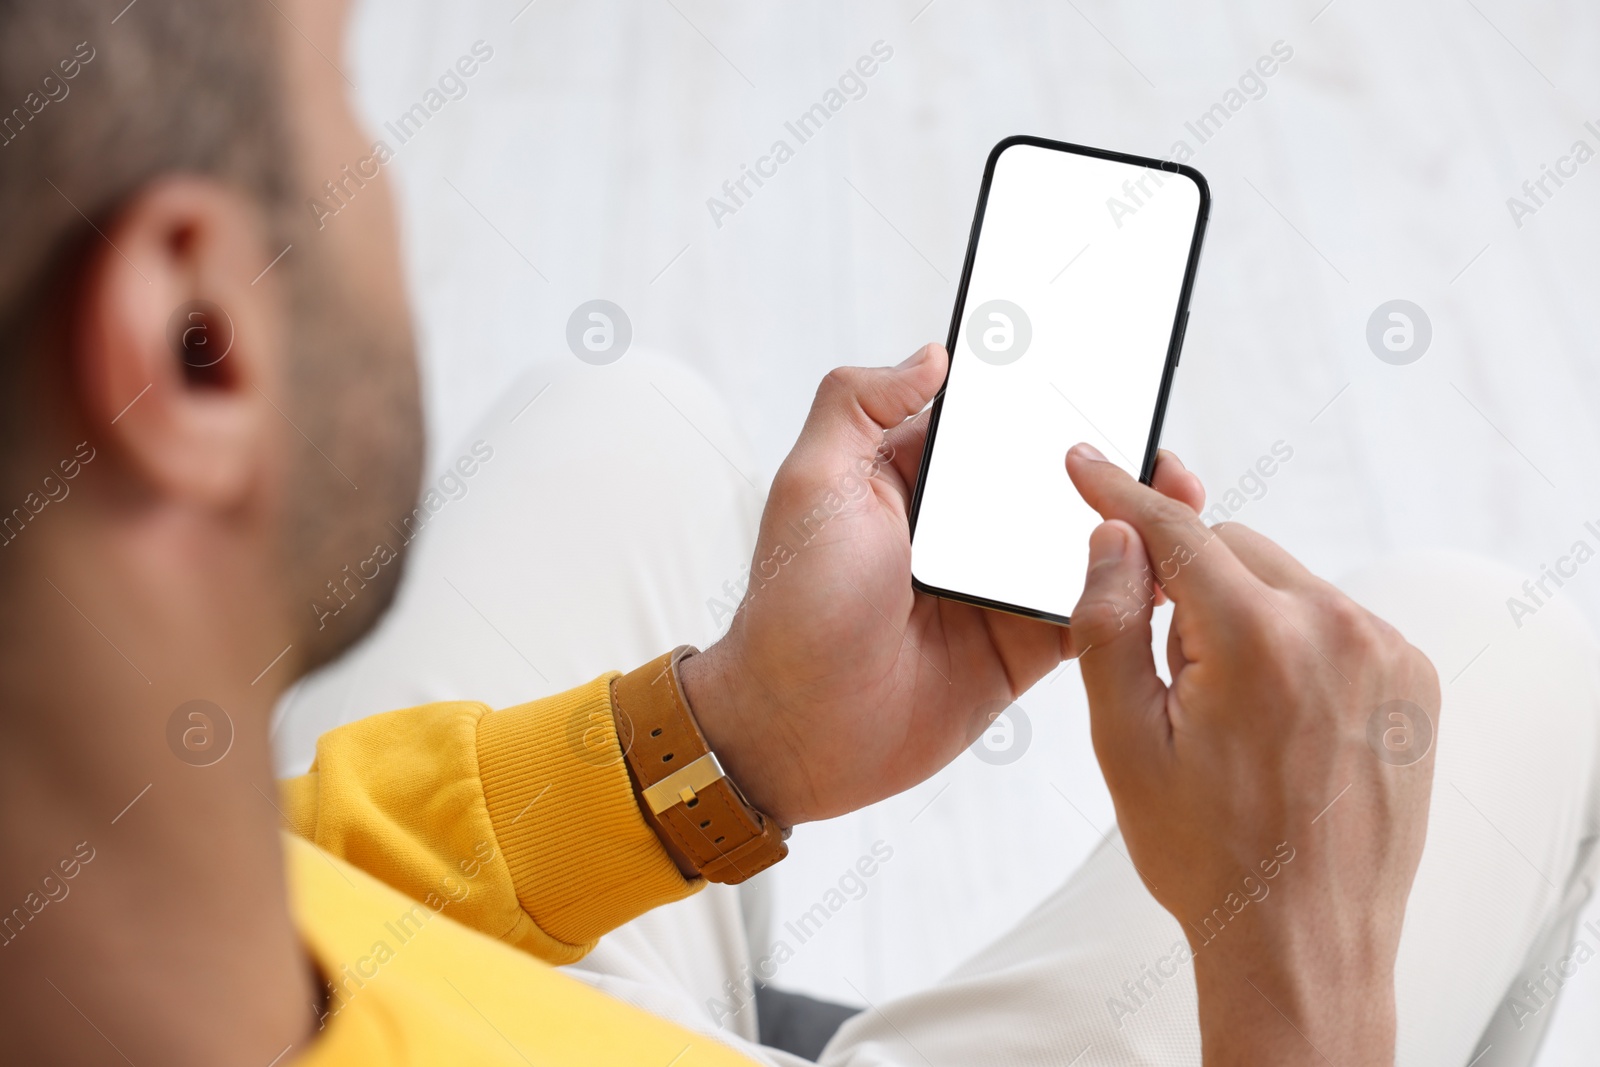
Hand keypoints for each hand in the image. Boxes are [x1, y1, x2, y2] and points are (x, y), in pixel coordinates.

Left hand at [679, 344, 1204, 826]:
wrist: (799, 731)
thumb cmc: (793, 607)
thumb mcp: (812, 487)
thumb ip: (857, 406)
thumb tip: (934, 354)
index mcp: (915, 475)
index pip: (997, 422)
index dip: (1049, 398)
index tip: (1107, 372)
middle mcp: (964, 525)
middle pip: (1053, 477)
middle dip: (1111, 459)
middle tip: (1160, 449)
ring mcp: (999, 584)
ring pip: (1084, 539)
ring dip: (1134, 520)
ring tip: (1182, 500)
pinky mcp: (1025, 643)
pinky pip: (1093, 608)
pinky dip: (1131, 590)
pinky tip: (1169, 570)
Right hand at [1063, 443, 1439, 1065]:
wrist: (1302, 941)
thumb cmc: (1206, 853)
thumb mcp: (1122, 739)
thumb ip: (1108, 621)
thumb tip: (1114, 537)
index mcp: (1259, 640)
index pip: (1177, 530)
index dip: (1120, 493)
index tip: (1086, 463)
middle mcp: (1339, 630)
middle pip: (1233, 548)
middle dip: (1185, 582)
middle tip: (1162, 664)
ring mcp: (1389, 655)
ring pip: (1284, 582)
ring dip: (1240, 612)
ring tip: (1224, 708)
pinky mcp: (1414, 682)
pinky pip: (1332, 620)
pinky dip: (1292, 639)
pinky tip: (1272, 713)